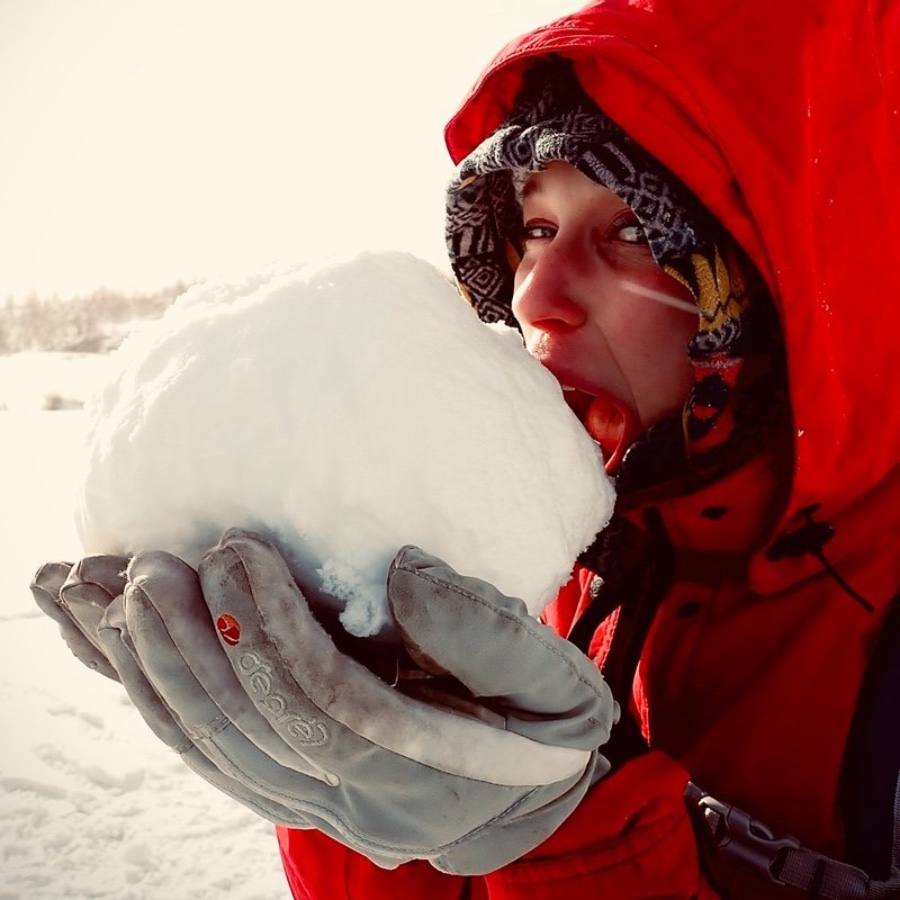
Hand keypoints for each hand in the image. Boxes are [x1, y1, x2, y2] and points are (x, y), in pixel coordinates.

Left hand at [31, 530, 617, 874]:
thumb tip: (406, 570)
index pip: (330, 708)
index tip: (239, 549)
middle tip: (147, 564)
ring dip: (145, 668)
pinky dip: (145, 690)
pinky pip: (199, 748)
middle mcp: (350, 800)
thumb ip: (489, 634)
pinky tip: (101, 635)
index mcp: (422, 770)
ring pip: (207, 744)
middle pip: (248, 729)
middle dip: (190, 645)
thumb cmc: (540, 729)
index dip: (276, 634)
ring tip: (94, 590)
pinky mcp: (280, 786)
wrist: (515, 803)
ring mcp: (306, 800)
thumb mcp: (552, 684)